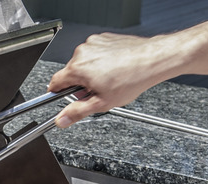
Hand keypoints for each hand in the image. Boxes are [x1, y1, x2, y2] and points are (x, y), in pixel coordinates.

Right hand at [48, 33, 169, 127]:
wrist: (152, 60)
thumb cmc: (131, 78)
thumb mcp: (101, 103)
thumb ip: (77, 112)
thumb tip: (61, 120)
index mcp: (77, 68)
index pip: (54, 82)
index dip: (57, 93)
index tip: (62, 97)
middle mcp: (82, 52)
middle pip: (71, 73)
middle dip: (80, 84)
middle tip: (96, 92)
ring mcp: (93, 43)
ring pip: (84, 63)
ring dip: (91, 72)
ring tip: (108, 80)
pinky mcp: (104, 38)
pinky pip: (95, 53)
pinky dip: (101, 61)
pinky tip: (114, 69)